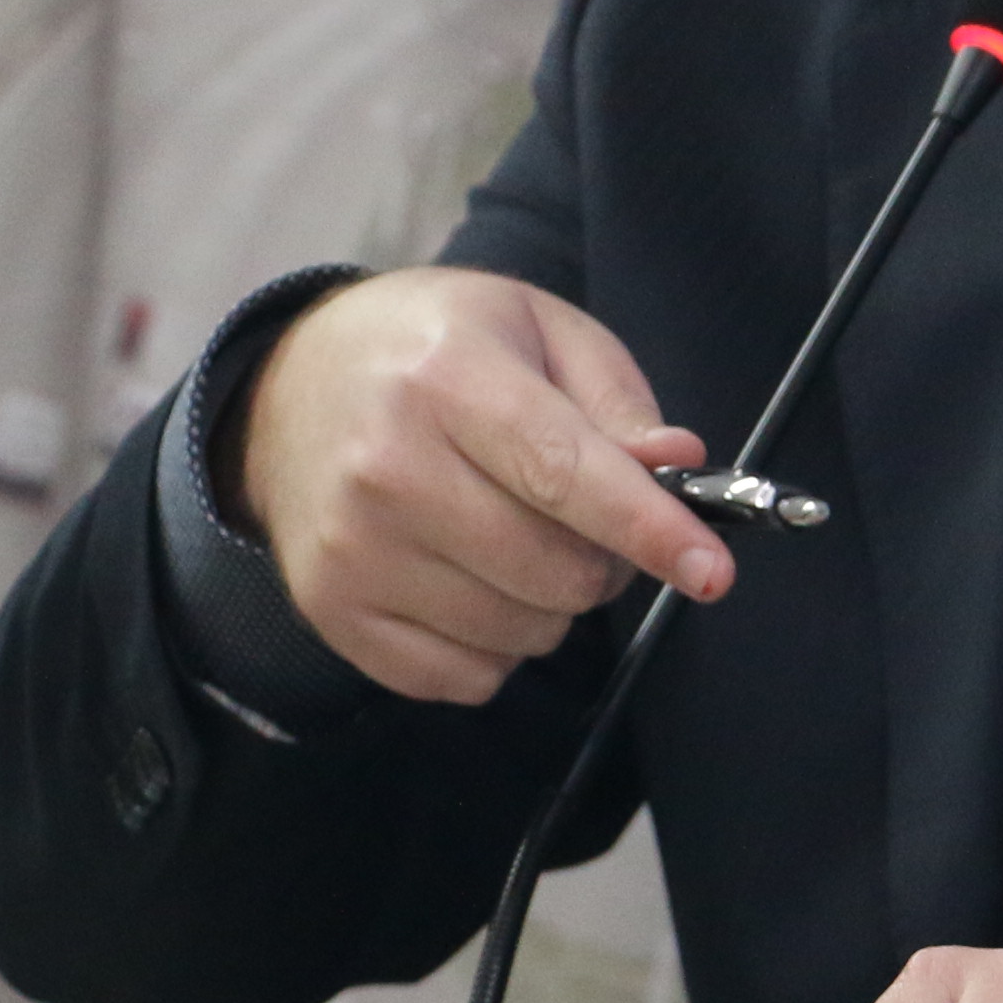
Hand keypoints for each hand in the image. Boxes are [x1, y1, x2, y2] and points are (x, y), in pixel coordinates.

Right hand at [230, 268, 730, 703]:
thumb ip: (615, 398)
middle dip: (602, 561)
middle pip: (554, 571)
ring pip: (520, 634)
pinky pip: (468, 677)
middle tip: (581, 520)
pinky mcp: (334, 610)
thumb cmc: (433, 350)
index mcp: (446, 378)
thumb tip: (676, 469)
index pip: (565, 474)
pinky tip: (467, 579)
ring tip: (511, 538)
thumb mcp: (532, 325)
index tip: (711, 571)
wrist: (292, 386)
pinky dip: (495, 645)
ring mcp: (353, 549)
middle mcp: (387, 467)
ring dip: (549, 605)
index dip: (649, 530)